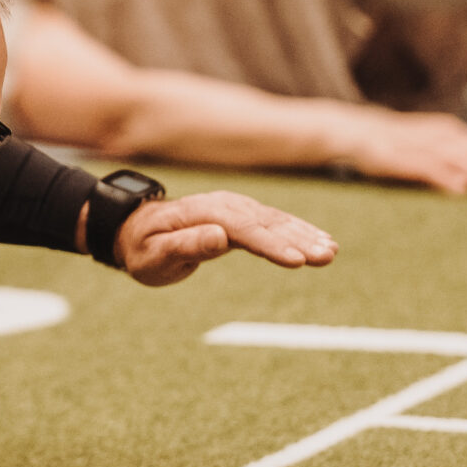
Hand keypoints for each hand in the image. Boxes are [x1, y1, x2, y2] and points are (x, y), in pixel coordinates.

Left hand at [115, 191, 338, 286]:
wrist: (135, 230)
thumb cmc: (142, 249)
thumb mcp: (154, 255)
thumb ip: (186, 246)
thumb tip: (220, 237)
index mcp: (202, 213)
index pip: (242, 229)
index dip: (271, 245)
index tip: (297, 260)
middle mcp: (223, 205)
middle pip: (265, 223)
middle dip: (298, 239)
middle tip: (327, 256)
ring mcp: (235, 209)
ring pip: (275, 221)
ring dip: (305, 235)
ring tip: (332, 251)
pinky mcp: (242, 216)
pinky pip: (275, 223)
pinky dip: (300, 231)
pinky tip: (323, 241)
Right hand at [338, 108, 466, 194]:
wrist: (349, 130)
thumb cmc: (392, 143)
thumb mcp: (425, 147)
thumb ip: (451, 158)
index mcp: (446, 132)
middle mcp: (435, 135)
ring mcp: (415, 144)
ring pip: (455, 158)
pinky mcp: (395, 156)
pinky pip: (424, 166)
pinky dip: (444, 176)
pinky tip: (460, 189)